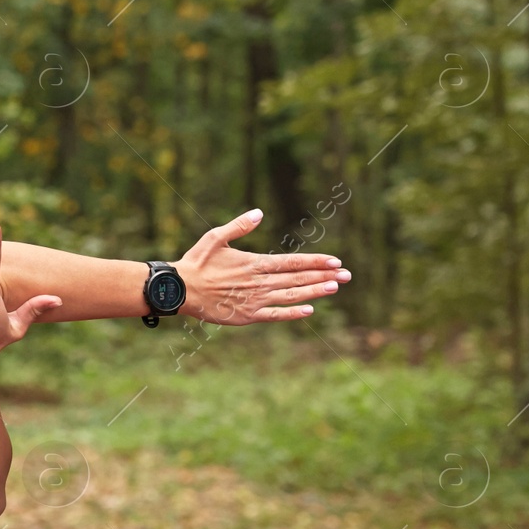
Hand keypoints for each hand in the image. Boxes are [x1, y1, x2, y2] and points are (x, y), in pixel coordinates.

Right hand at [175, 208, 348, 324]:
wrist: (180, 290)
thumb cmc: (196, 262)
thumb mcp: (215, 237)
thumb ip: (239, 226)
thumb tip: (260, 212)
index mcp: (254, 263)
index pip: (292, 261)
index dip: (316, 261)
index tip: (336, 261)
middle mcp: (259, 282)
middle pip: (298, 278)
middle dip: (324, 276)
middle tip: (347, 276)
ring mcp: (255, 300)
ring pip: (292, 295)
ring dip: (315, 291)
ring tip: (335, 288)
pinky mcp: (247, 316)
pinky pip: (275, 315)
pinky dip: (293, 313)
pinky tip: (309, 310)